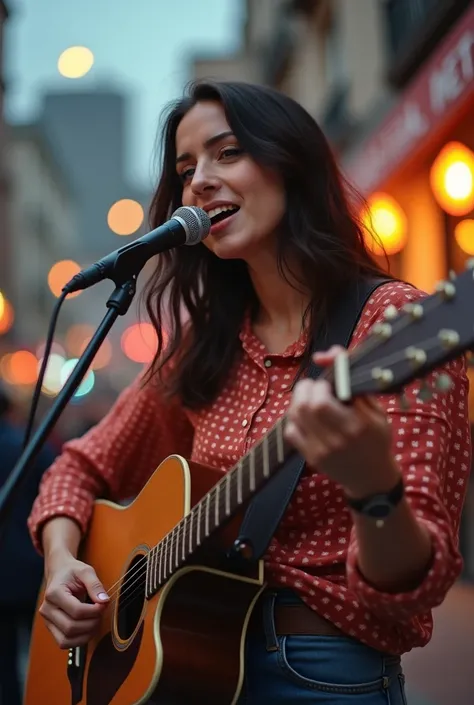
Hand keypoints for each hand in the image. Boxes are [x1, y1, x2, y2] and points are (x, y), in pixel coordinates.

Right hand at [40, 553, 108, 648]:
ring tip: (96, 622)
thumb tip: (104, 601)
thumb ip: (95, 585)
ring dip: (85, 635)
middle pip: (70, 627)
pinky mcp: (51, 628)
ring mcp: (47, 620)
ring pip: (66, 640)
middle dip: (91, 624)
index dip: (93, 611)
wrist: (60, 572)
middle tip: (101, 613)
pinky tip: (88, 629)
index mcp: (53, 593)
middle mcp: (47, 609)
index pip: (76, 610)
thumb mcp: (86, 571)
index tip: (103, 605)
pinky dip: (78, 640)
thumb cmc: (72, 571)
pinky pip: (64, 642)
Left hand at [284, 347, 399, 496]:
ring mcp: (321, 450)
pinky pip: (291, 431)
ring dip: (299, 400)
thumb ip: (354, 382)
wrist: (372, 478)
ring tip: (311, 397)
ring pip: (295, 416)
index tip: (330, 381)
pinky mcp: (311, 457)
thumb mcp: (376, 410)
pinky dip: (295, 418)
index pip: (324, 399)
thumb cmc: (377, 438)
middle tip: (317, 386)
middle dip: (307, 388)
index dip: (321, 384)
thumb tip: (327, 354)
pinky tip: (307, 416)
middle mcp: (337, 438)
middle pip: (305, 406)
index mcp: (357, 424)